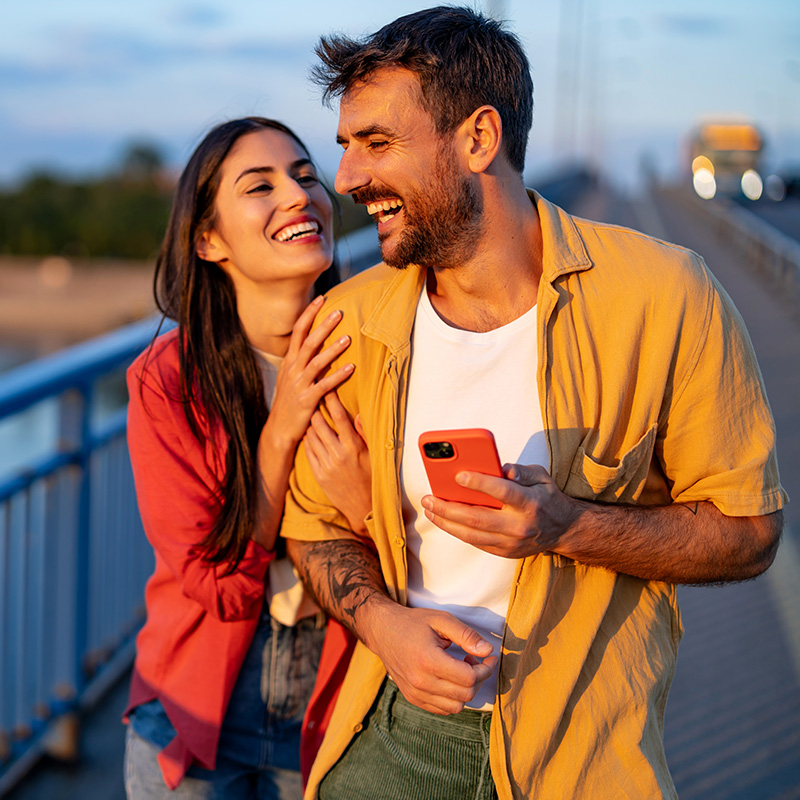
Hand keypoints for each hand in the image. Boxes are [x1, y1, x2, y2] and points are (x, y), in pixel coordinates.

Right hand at [265, 297, 354, 449]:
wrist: (279, 429)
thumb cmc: (289, 402)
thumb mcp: (291, 377)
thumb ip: (300, 360)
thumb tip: (313, 342)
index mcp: (289, 362)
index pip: (298, 332)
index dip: (309, 314)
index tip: (321, 299)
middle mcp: (292, 370)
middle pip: (307, 342)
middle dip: (323, 326)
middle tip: (339, 312)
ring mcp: (299, 385)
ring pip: (316, 362)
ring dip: (332, 349)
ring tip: (348, 338)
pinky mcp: (307, 400)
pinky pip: (324, 385)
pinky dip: (338, 376)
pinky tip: (351, 368)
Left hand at [304, 392, 371, 534]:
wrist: (363, 507)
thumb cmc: (371, 478)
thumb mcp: (373, 454)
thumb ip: (364, 433)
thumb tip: (358, 414)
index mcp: (353, 446)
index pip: (340, 417)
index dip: (332, 399)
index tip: (327, 386)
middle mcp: (338, 454)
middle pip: (320, 423)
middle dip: (316, 407)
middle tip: (312, 394)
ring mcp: (326, 464)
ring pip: (311, 435)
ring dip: (310, 422)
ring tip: (308, 411)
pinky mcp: (318, 473)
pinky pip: (308, 451)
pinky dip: (307, 439)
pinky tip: (308, 432)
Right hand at [364, 600, 496, 714]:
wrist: (382, 631)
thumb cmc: (413, 623)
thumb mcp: (441, 620)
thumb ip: (466, 635)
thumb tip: (488, 651)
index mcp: (428, 661)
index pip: (469, 678)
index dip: (486, 669)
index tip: (489, 657)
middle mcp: (420, 682)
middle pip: (465, 695)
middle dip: (478, 678)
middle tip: (473, 659)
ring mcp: (415, 693)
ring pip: (456, 707)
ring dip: (466, 690)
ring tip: (460, 669)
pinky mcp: (413, 699)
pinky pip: (443, 709)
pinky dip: (453, 698)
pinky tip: (450, 679)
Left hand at [420, 463, 581, 558]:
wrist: (563, 530)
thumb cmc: (546, 498)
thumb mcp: (541, 476)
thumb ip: (521, 470)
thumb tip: (501, 468)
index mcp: (530, 503)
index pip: (502, 492)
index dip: (479, 483)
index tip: (458, 475)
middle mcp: (519, 525)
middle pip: (478, 517)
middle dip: (448, 508)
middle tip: (429, 498)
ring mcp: (511, 542)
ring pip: (472, 534)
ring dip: (446, 522)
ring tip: (430, 509)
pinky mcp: (505, 552)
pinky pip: (476, 542)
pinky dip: (457, 531)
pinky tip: (444, 520)